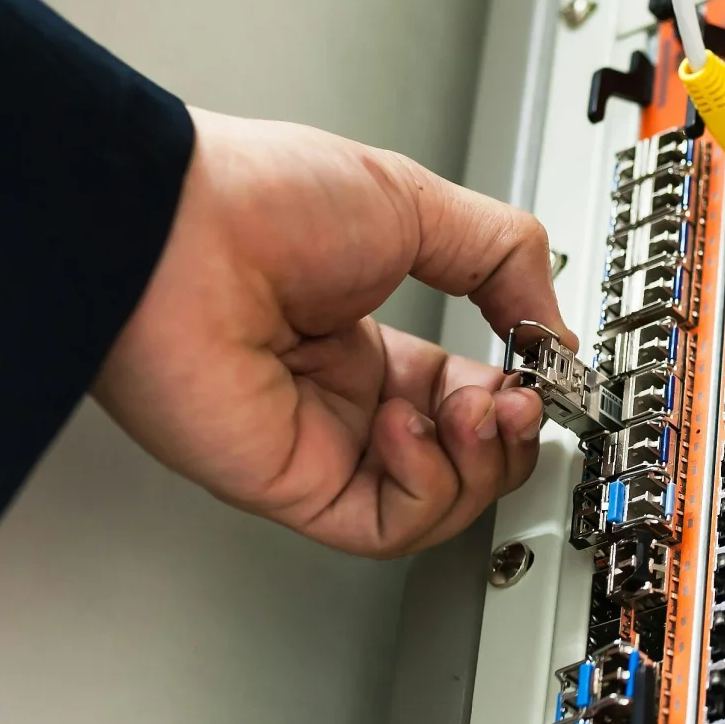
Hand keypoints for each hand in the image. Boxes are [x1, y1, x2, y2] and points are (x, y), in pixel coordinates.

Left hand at [95, 109, 571, 556]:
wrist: (171, 226)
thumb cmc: (254, 199)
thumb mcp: (415, 201)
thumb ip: (504, 257)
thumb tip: (553, 328)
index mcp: (362, 334)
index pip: (465, 394)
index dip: (515, 389)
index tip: (545, 370)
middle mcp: (340, 397)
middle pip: (463, 458)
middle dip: (512, 433)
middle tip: (522, 396)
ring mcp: (317, 443)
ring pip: (437, 504)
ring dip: (481, 461)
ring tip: (475, 407)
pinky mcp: (293, 484)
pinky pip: (388, 524)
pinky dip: (426, 485)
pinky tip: (408, 424)